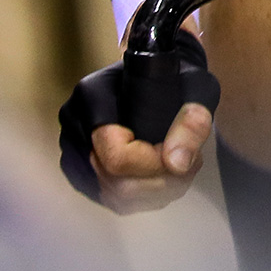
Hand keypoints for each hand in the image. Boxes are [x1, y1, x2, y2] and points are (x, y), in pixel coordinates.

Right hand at [59, 29, 221, 211]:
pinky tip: (165, 177)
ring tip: (182, 168)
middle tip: (192, 162)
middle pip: (116, 183)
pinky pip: (112, 199)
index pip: (117, 157)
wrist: (160, 70)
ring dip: (157, 192)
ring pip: (114, 197)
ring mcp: (74, 150)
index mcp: (93, 97)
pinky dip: (145, 196)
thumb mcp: (196, 87)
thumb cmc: (178, 75)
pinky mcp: (83, 169)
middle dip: (163, 182)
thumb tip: (179, 164)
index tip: (188, 155)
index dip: (157, 165)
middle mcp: (75, 126)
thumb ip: (193, 121)